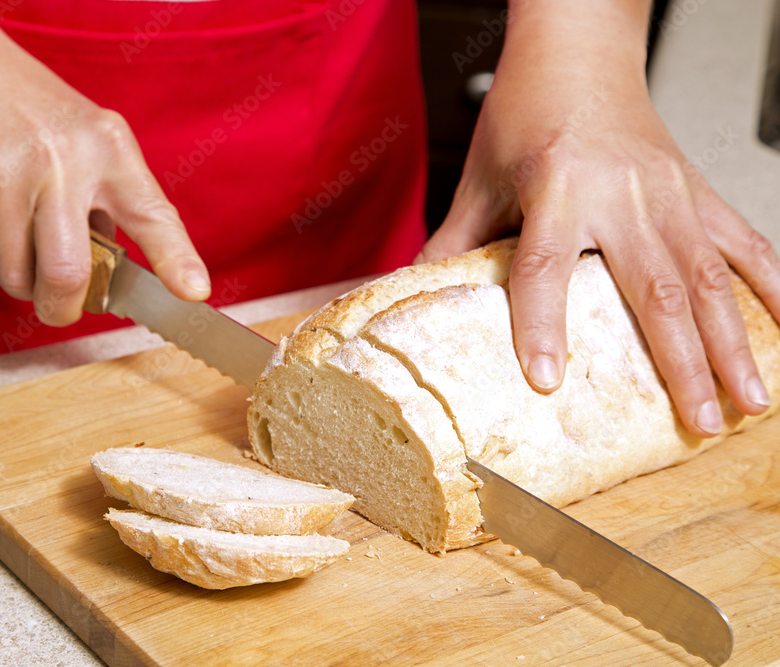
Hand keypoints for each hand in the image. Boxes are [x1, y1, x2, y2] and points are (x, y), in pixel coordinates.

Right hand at [0, 0, 209, 326]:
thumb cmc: (35, 113)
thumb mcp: (93, 139)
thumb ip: (115, 202)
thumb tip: (117, 276)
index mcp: (107, 147)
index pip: (151, 213)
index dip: (175, 259)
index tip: (194, 292)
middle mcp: (60, 161)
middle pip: (67, 273)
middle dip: (62, 308)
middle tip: (60, 306)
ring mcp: (6, 176)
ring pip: (16, 278)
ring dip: (20, 283)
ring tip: (21, 247)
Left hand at [416, 0, 779, 436]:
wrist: (578, 48)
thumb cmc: (528, 106)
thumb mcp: (480, 176)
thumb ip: (454, 241)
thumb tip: (416, 294)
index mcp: (558, 184)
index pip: (546, 267)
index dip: (543, 326)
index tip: (546, 380)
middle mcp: (623, 190)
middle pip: (656, 288)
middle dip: (682, 364)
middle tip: (695, 423)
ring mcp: (669, 191)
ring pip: (710, 277)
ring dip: (732, 344)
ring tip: (748, 400)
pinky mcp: (696, 188)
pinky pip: (743, 241)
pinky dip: (770, 285)